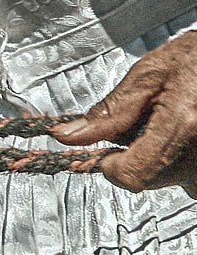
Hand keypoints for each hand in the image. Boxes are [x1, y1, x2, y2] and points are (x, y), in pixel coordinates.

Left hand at [54, 32, 196, 194]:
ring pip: (168, 177)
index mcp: (182, 126)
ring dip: (159, 156)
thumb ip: (108, 112)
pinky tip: (186, 131)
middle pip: (148, 177)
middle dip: (135, 153)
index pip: (132, 175)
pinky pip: (189, 176)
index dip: (110, 163)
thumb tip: (70, 136)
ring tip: (172, 122)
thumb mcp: (147, 76)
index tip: (108, 148)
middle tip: (149, 121)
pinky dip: (179, 158)